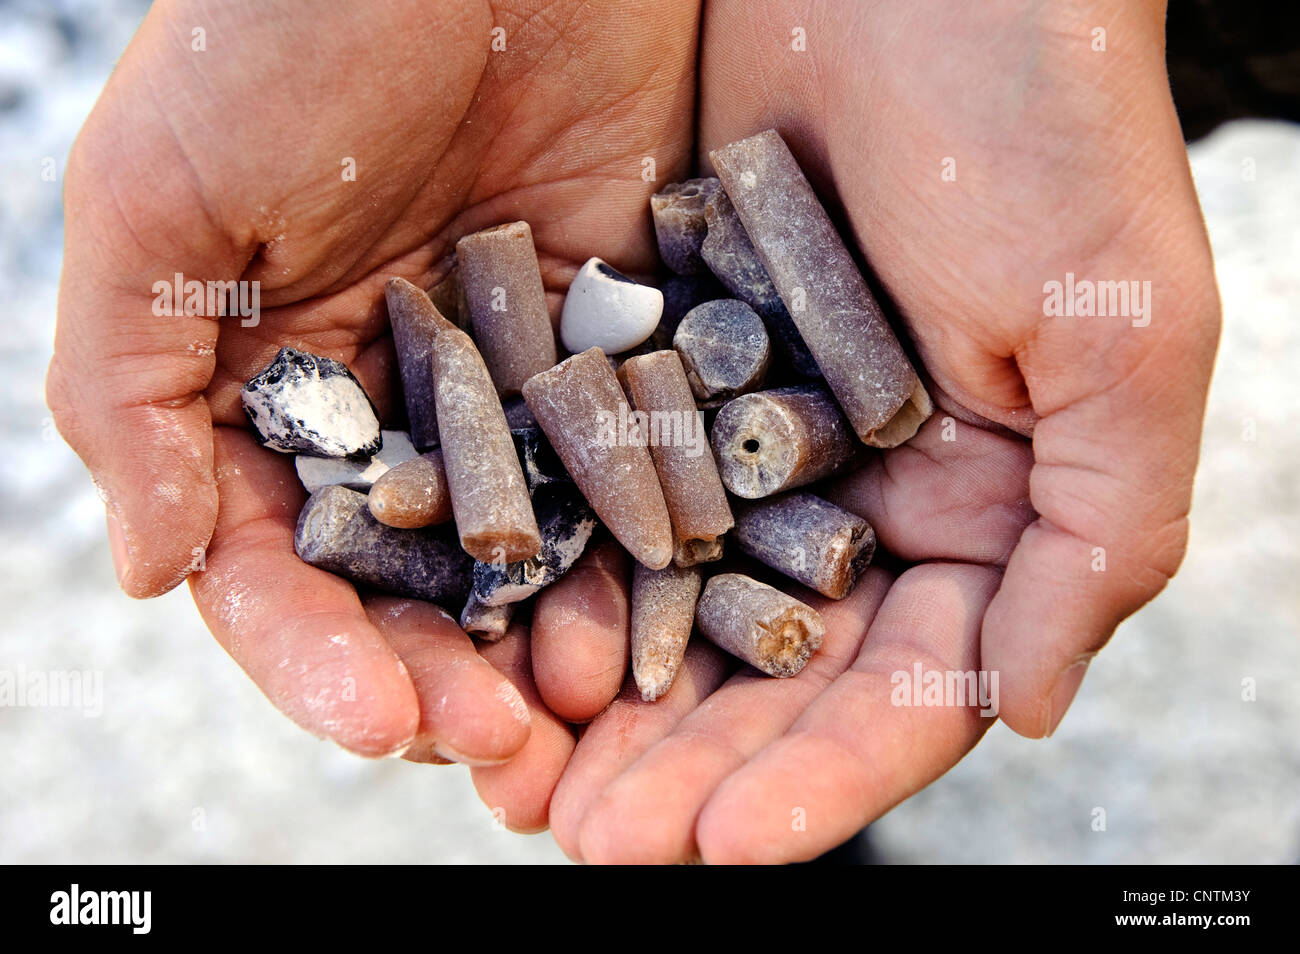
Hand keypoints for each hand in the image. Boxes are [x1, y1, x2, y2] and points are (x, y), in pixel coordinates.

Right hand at [45, 0, 698, 760]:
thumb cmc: (282, 37)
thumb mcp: (156, 202)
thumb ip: (127, 393)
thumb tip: (149, 576)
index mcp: (265, 389)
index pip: (281, 565)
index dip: (321, 656)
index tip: (384, 722)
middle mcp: (389, 403)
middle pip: (414, 582)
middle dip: (448, 673)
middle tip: (503, 744)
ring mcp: (506, 380)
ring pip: (530, 547)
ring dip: (552, 635)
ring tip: (589, 703)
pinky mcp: (609, 341)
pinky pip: (626, 463)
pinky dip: (641, 541)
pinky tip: (668, 606)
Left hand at [490, 0, 1220, 859]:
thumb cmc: (1045, 133)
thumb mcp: (1122, 341)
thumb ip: (1099, 539)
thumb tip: (1029, 711)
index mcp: (985, 510)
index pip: (902, 688)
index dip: (821, 778)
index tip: (724, 846)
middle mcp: (866, 492)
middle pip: (770, 671)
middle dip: (691, 765)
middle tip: (596, 838)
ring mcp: (758, 438)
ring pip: (675, 605)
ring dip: (609, 699)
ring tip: (526, 780)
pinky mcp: (669, 371)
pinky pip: (607, 494)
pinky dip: (561, 571)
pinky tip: (501, 634)